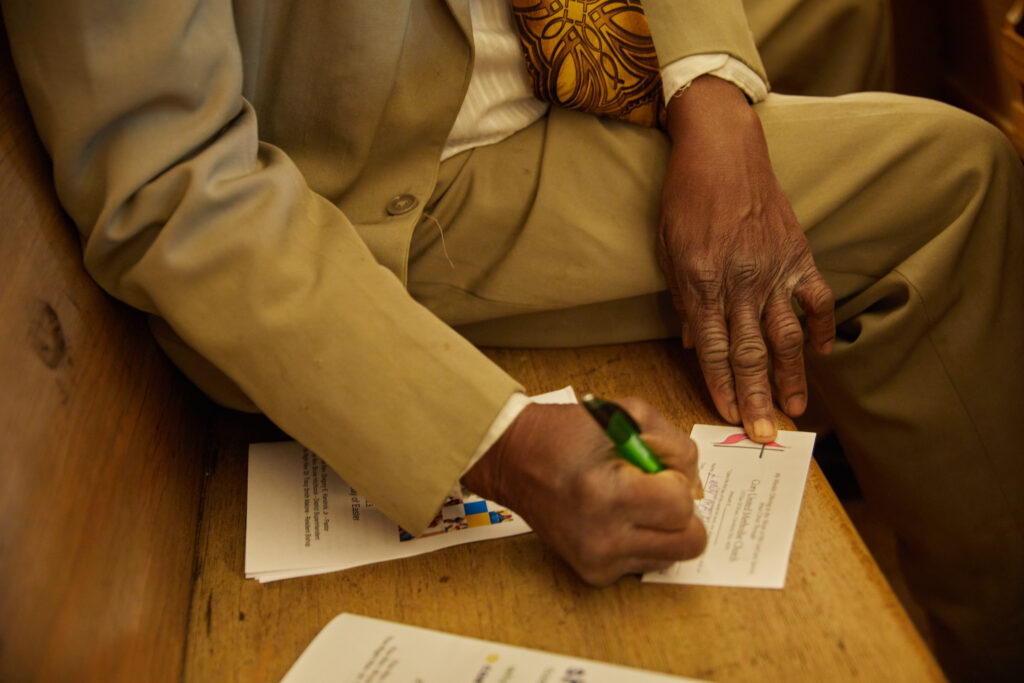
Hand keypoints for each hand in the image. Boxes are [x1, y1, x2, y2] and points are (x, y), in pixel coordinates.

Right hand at [462, 400, 705, 585]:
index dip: (677, 482)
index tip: (655, 469)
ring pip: (671, 556)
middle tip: (655, 491)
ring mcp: (596, 560)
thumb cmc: (567, 432)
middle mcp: (602, 536)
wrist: (512, 459)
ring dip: (662, 529)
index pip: (682, 507)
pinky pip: (645, 563)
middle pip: (689, 543)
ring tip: (633, 502)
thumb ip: (675, 446)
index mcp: (607, 493)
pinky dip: (640, 540)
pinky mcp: (592, 573)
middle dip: (681, 514)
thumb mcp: (627, 416)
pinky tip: (615, 517)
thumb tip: (696, 485)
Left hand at [657, 76, 834, 441]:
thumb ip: (681, 300)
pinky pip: (816, 298)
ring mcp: (774, 268)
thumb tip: (690, 344)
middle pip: (749, 352)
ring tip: (795, 409)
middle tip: (764, 434)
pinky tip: (822, 353)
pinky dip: (821, 326)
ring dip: (791, 376)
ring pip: (785, 335)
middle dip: (756, 397)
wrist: (721, 148)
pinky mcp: (799, 253)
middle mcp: (739, 281)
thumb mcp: (667, 249)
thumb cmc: (685, 199)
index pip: (711, 349)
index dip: (721, 386)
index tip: (729, 416)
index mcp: (701, 282)